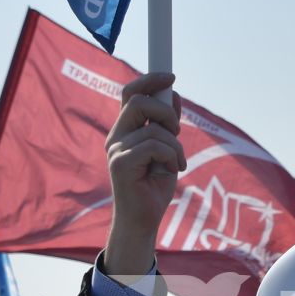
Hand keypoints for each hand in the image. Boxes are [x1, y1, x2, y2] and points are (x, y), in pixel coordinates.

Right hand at [105, 71, 184, 277]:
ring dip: (175, 144)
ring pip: (154, 128)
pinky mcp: (121, 164)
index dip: (149, 80)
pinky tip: (172, 170)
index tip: (170, 75)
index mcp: (125, 131)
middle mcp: (116, 137)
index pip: (130, 93)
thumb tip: (173, 94)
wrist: (144, 220)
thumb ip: (167, 124)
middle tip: (178, 131)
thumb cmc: (154, 186)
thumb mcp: (166, 149)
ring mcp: (116, 150)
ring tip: (177, 162)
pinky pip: (155, 146)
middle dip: (166, 111)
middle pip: (138, 101)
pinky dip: (172, 156)